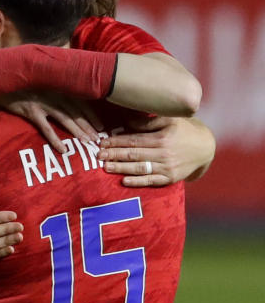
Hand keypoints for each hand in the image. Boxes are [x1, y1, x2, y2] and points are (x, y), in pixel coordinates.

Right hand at [0, 90, 101, 152]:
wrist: (1, 80)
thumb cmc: (21, 82)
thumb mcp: (40, 82)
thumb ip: (53, 89)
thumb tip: (66, 101)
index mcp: (58, 87)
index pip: (80, 102)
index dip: (92, 114)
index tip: (101, 126)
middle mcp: (54, 94)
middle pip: (76, 112)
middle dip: (89, 126)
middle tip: (98, 139)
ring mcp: (43, 103)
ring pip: (66, 119)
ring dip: (78, 132)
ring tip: (88, 143)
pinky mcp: (31, 112)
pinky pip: (46, 128)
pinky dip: (55, 139)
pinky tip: (63, 149)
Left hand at [98, 116, 215, 186]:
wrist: (205, 147)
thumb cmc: (183, 129)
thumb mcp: (170, 120)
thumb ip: (149, 121)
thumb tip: (127, 120)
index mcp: (162, 137)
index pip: (133, 140)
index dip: (116, 142)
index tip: (101, 142)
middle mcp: (164, 153)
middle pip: (133, 154)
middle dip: (113, 155)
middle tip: (97, 155)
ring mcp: (167, 167)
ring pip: (139, 168)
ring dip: (121, 168)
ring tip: (105, 167)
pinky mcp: (170, 178)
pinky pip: (151, 180)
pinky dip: (137, 182)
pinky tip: (124, 181)